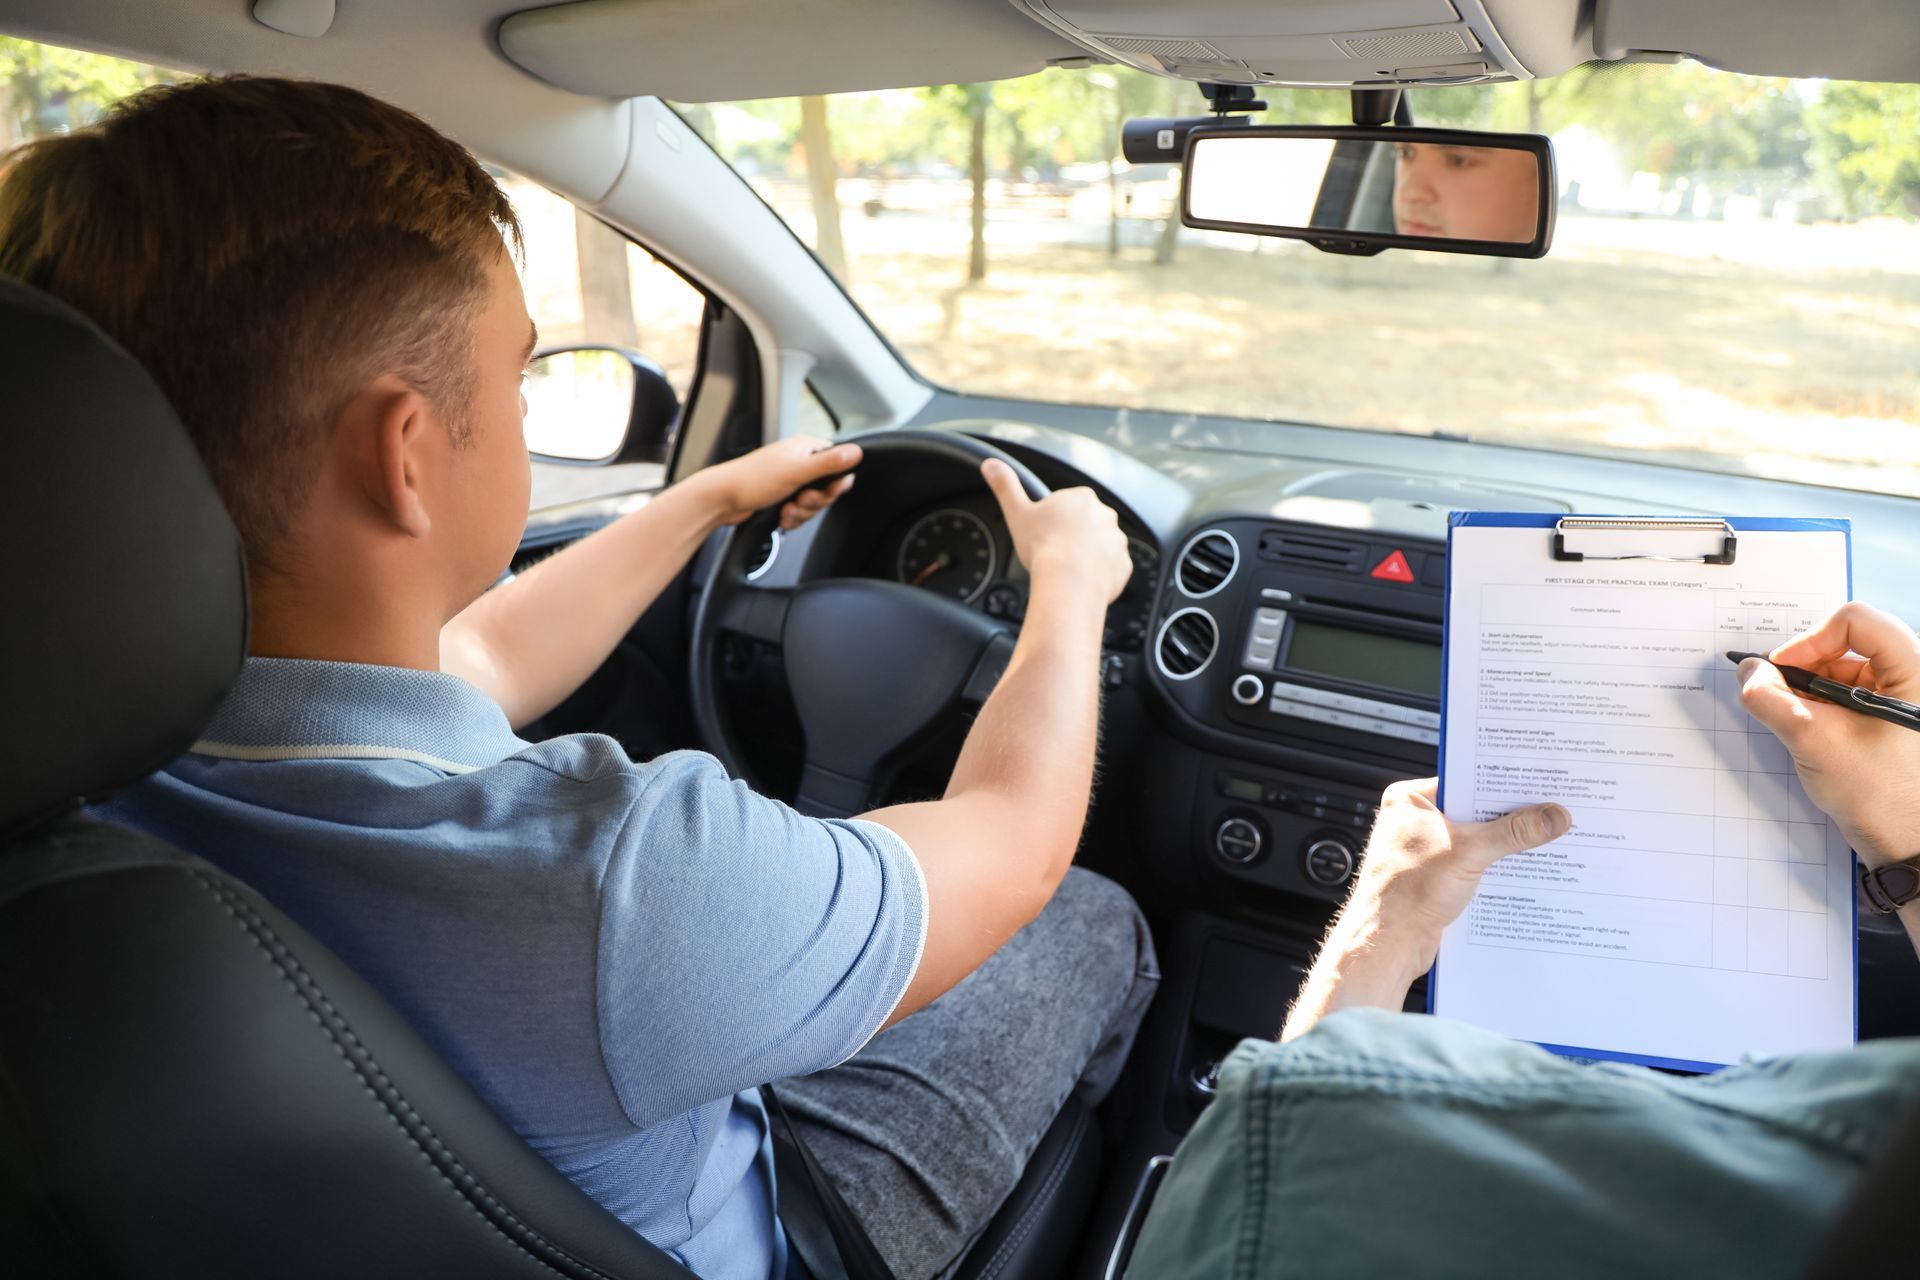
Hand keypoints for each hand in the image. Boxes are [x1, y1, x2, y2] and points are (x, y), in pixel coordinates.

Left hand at [694, 437, 860, 529]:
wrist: (722, 500)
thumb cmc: (752, 480)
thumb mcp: (797, 471)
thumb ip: (829, 463)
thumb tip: (857, 452)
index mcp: (805, 449)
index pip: (837, 464)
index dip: (835, 483)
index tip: (825, 491)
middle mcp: (799, 463)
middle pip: (827, 488)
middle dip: (815, 502)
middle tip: (800, 500)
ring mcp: (790, 481)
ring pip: (814, 504)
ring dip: (802, 513)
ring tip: (786, 509)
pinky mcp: (782, 498)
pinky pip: (800, 513)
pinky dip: (792, 518)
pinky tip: (780, 515)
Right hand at [980, 458, 1131, 603]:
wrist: (1069, 583)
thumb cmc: (1043, 547)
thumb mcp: (1017, 512)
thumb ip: (1005, 486)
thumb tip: (991, 464)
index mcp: (1081, 497)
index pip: (1068, 504)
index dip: (1054, 520)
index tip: (1044, 534)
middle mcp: (1105, 515)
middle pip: (1086, 524)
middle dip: (1072, 536)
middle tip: (1054, 553)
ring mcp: (1117, 540)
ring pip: (1100, 546)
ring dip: (1087, 555)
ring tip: (1067, 570)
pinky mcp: (1123, 564)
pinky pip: (1111, 568)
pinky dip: (1099, 574)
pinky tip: (1082, 581)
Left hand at [1351, 778, 1572, 967]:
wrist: (1388, 943)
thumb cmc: (1406, 892)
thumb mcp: (1468, 852)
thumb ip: (1514, 832)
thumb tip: (1553, 815)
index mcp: (1409, 799)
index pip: (1466, 780)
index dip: (1502, 783)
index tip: (1539, 782)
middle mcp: (1415, 820)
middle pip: (1475, 811)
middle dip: (1511, 816)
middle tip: (1552, 810)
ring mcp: (1426, 850)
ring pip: (1477, 839)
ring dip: (1507, 844)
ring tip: (1549, 838)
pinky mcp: (1437, 876)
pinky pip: (1475, 863)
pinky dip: (1497, 866)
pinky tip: (1528, 869)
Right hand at [1739, 602, 1919, 868]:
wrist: (1908, 846)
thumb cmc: (1882, 796)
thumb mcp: (1814, 740)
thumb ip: (1771, 699)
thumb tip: (1748, 673)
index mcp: (1913, 671)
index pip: (1855, 621)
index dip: (1810, 640)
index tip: (1782, 671)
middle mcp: (1912, 679)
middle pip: (1846, 643)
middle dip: (1804, 669)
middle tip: (1781, 698)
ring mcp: (1902, 701)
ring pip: (1842, 670)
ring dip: (1808, 691)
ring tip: (1799, 725)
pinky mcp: (1889, 721)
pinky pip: (1846, 695)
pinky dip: (1819, 708)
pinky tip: (1811, 735)